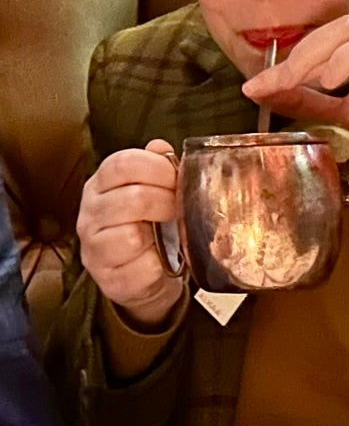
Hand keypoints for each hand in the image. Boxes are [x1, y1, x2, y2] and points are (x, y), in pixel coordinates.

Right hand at [77, 139, 183, 328]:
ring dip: (161, 234)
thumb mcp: (151, 190)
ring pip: (132, 234)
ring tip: (168, 233)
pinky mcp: (108, 279)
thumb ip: (156, 166)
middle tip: (180, 207)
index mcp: (100, 186)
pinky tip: (160, 259)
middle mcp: (90, 215)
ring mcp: (94, 248)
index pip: (122, 163)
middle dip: (167, 201)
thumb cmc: (149, 225)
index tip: (176, 178)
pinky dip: (159, 263)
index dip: (157, 167)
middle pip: (133, 197)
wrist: (145, 273)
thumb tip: (159, 146)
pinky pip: (141, 267)